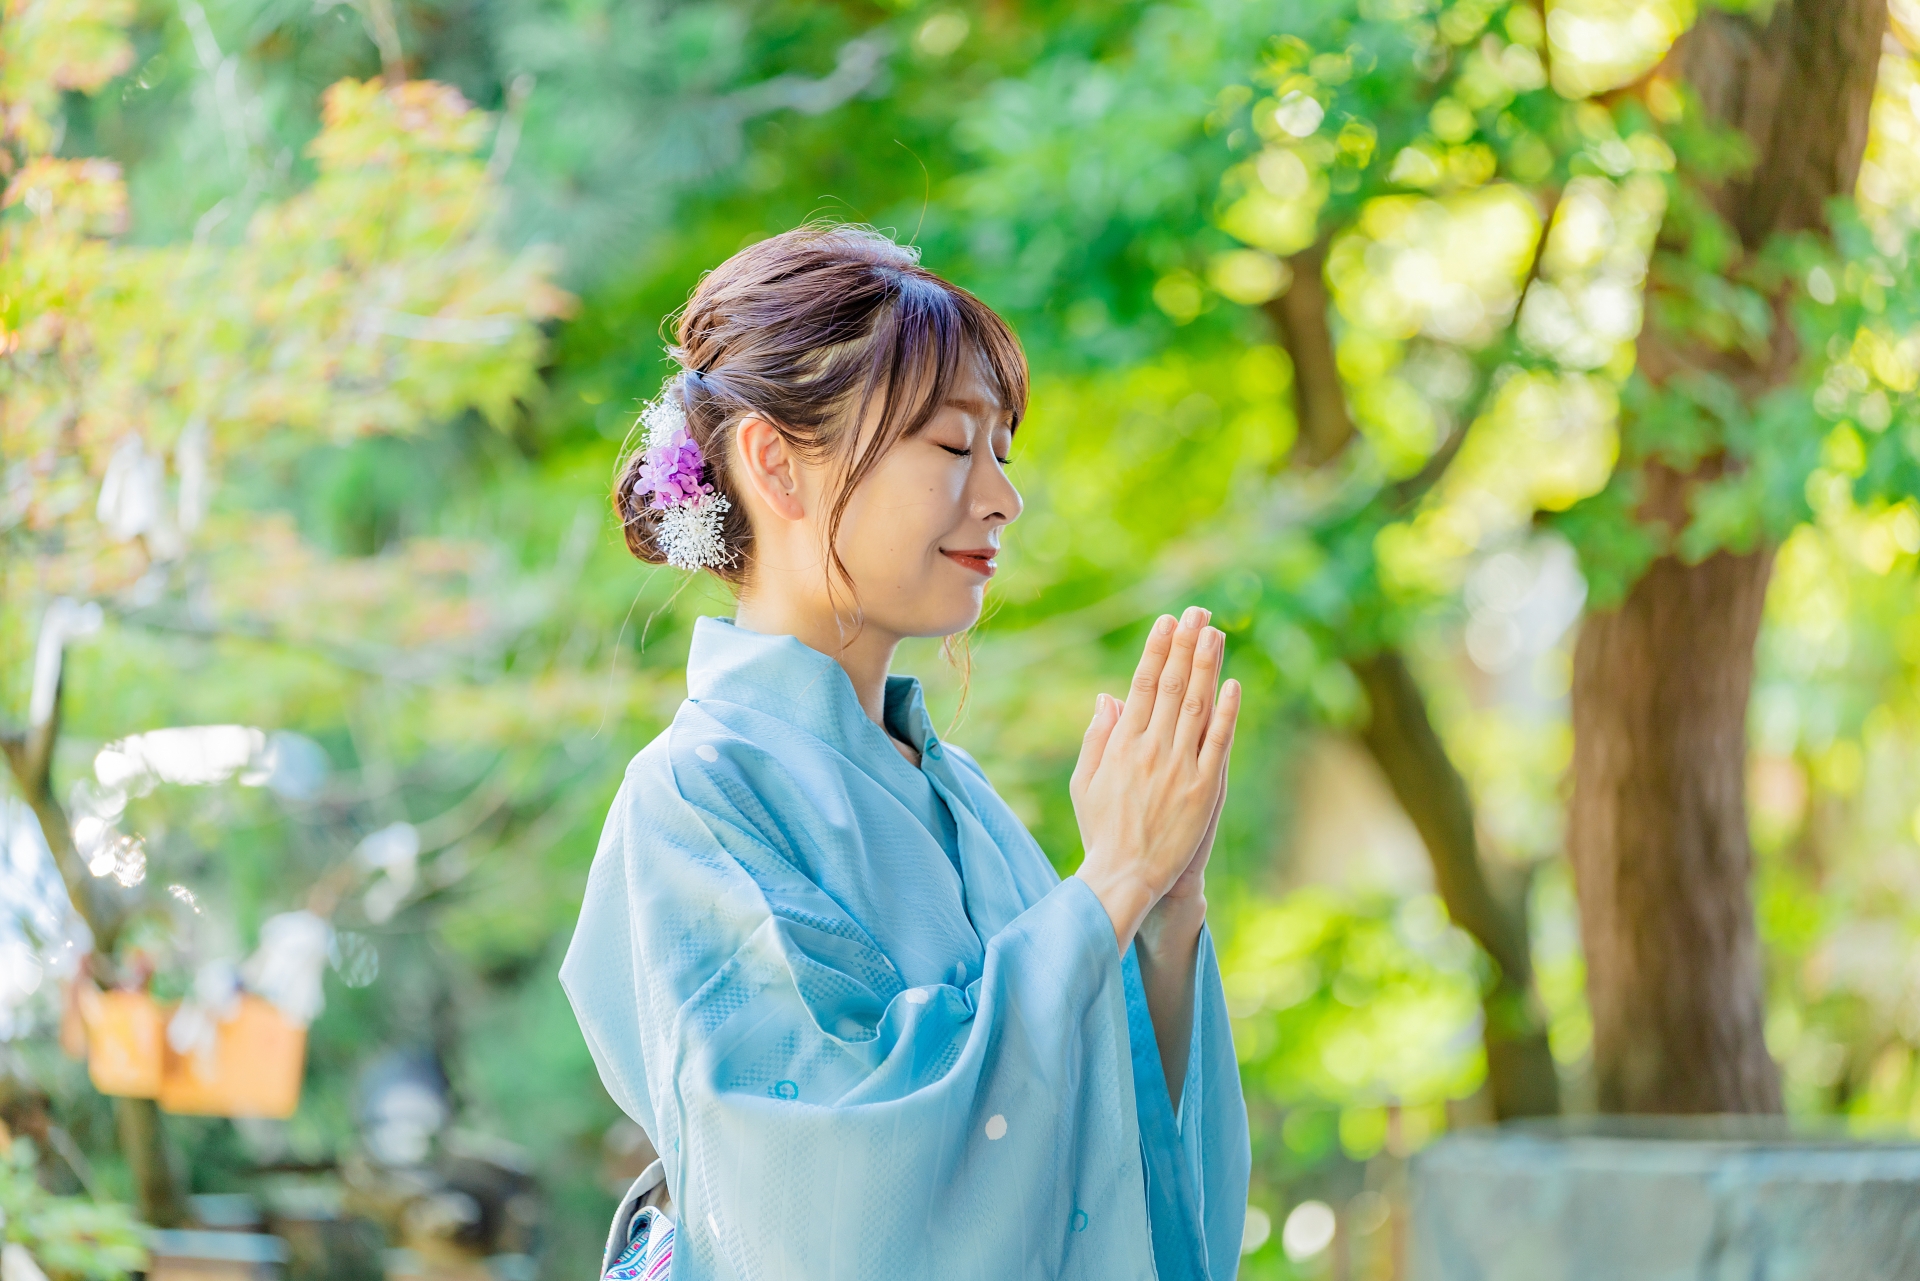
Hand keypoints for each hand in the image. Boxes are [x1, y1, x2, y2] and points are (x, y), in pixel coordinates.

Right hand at [1070, 606, 1239, 949]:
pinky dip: (1227, 711)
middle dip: (1186, 646)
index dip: (1157, 650)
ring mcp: (1180, 768)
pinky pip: (1218, 742)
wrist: (1126, 876)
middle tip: (1198, 613)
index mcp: (1122, 744)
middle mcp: (1152, 749)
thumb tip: (1108, 696)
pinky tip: (1233, 684)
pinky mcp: (1204, 789)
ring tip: (1216, 634)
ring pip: (1198, 706)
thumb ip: (1097, 737)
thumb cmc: (1102, 830)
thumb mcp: (1086, 781)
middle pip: (1174, 686)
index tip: (1167, 622)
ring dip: (1208, 666)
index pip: (1142, 685)